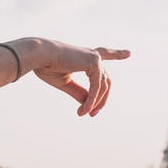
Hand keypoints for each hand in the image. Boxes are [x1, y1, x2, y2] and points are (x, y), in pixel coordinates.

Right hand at [15, 38, 130, 116]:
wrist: (39, 55)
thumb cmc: (46, 66)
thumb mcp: (64, 82)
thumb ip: (79, 92)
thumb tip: (90, 104)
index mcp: (84, 56)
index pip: (104, 54)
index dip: (116, 54)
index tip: (128, 53)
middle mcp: (92, 55)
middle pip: (105, 81)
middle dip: (102, 99)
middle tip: (94, 114)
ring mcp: (94, 58)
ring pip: (102, 87)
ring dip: (94, 103)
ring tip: (84, 114)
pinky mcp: (94, 63)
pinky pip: (97, 87)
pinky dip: (92, 100)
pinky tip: (85, 110)